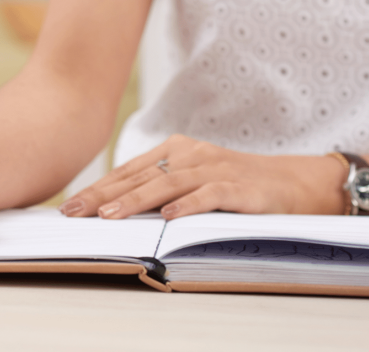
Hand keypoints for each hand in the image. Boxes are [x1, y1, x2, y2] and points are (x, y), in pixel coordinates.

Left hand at [59, 134, 345, 219]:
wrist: (297, 183)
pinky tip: (168, 218)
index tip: (70, 204)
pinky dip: (188, 206)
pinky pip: (209, 195)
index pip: (129, 171)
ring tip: (108, 215)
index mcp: (176, 151)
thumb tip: (113, 209)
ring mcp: (216, 169)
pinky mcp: (240, 188)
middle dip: (103, 195)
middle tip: (75, 211)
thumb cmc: (237, 186)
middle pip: (140, 176)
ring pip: (167, 184)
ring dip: (136, 201)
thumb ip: (160, 189)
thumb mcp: (193, 181)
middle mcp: (192, 155)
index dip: (98, 188)